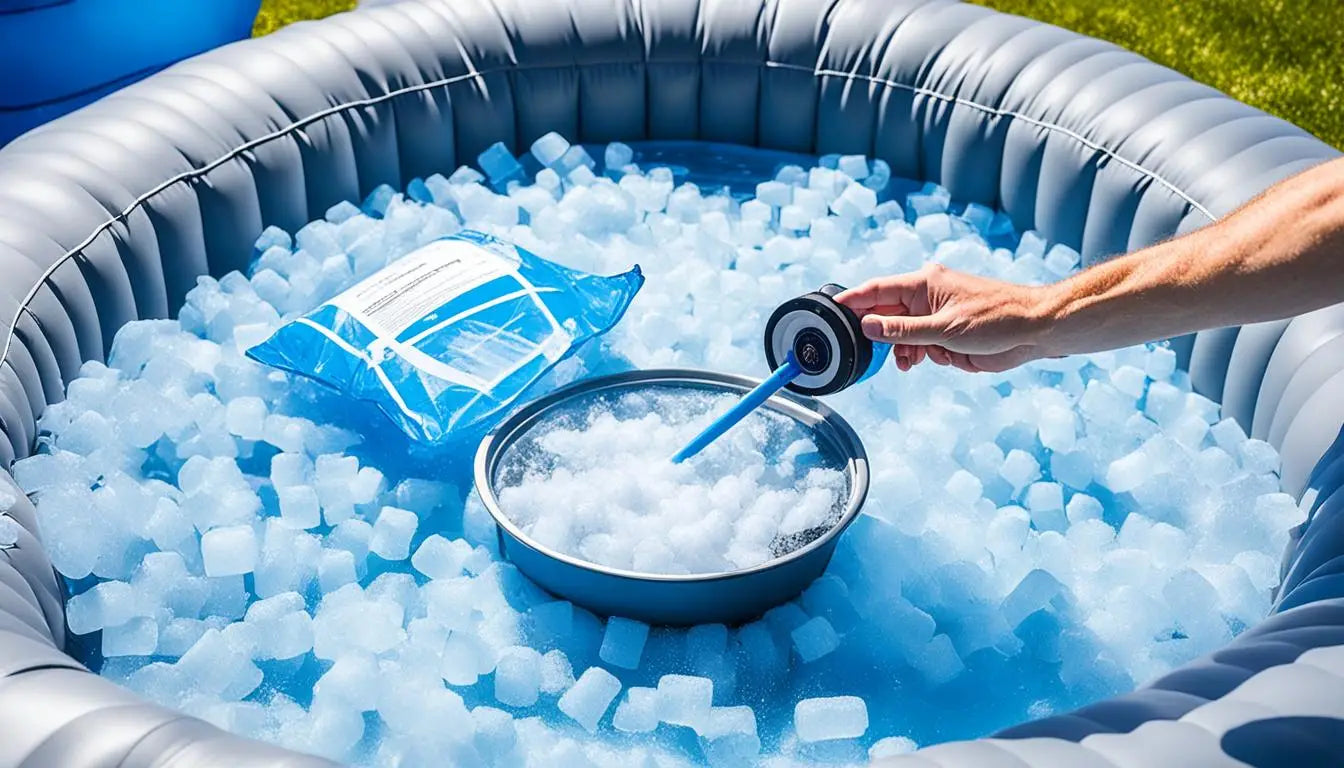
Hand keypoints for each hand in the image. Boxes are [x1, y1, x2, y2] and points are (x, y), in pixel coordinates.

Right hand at [836, 264, 1052, 372]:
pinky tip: (934, 359)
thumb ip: (902, 331)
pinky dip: (922, 354)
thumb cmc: (996, 319)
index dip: (853, 300)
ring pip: (903, 335)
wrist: (1033, 331)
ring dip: (904, 350)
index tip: (832, 309)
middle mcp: (926, 297)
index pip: (877, 290)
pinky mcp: (947, 333)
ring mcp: (936, 315)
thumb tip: (867, 326)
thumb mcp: (943, 329)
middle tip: (876, 353)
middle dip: (883, 337)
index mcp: (923, 284)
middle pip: (887, 315)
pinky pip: (921, 345)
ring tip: (913, 362)